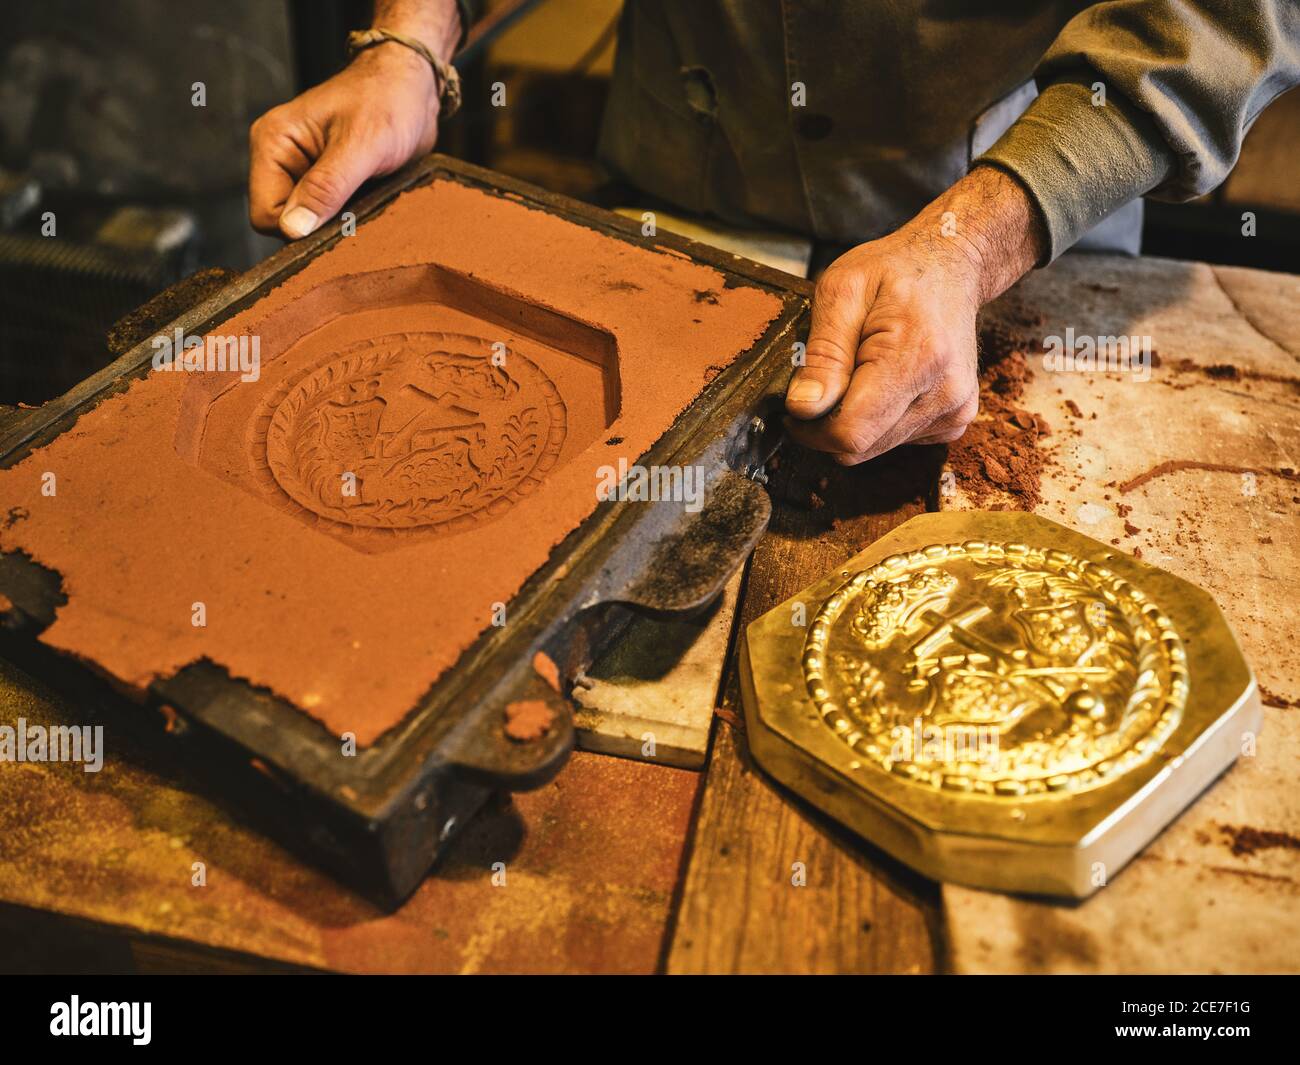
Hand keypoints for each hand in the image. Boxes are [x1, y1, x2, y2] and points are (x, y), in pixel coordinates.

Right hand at [249, 0, 461, 239]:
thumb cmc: (388, 100)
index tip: (339, 220)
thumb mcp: (360, 145)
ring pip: (310, 225)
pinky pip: (331, 218)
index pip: (266, 214)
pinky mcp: (327, 183)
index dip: (299, 228)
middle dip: (321, 227)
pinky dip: (351, 218)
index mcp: (273, 143)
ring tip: (368, 200)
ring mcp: (304, 172)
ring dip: (340, 224)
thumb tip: (293, 228)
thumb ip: (326, 187)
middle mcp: (282, 159)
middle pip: (286, 224)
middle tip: (360, 207)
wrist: (413, 88)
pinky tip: (371, 202)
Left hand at [784, 166, 1045, 463]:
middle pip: (861, 447)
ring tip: (858, 372)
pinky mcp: (955, 419)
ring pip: (875, 449)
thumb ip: (823, 353)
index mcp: (918, 357)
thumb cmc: (893, 272)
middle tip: (822, 384)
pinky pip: (896, 441)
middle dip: (828, 425)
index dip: (811, 428)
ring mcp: (955, 410)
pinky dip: (878, 421)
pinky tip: (883, 383)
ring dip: (854, 421)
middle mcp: (945, 392)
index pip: (851, 432)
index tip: (797, 405)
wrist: (951, 264)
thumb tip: (803, 407)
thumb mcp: (841, 291)